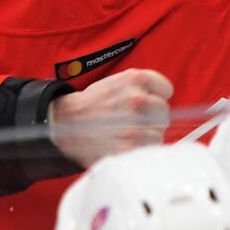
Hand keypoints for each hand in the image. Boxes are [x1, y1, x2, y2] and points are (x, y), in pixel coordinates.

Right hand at [47, 68, 172, 167]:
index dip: (156, 98)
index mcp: (135, 79)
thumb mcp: (118, 82)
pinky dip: (140, 150)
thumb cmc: (92, 104)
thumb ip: (143, 87)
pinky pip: (148, 150)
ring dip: (146, 136)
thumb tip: (164, 101)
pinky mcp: (128, 148)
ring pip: (158, 133)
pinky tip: (126, 145)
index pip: (166, 90)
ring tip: (127, 134)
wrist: (63, 123)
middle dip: (152, 118)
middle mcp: (136, 99)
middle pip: (163, 113)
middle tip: (134, 122)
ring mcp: (133, 125)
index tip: (147, 104)